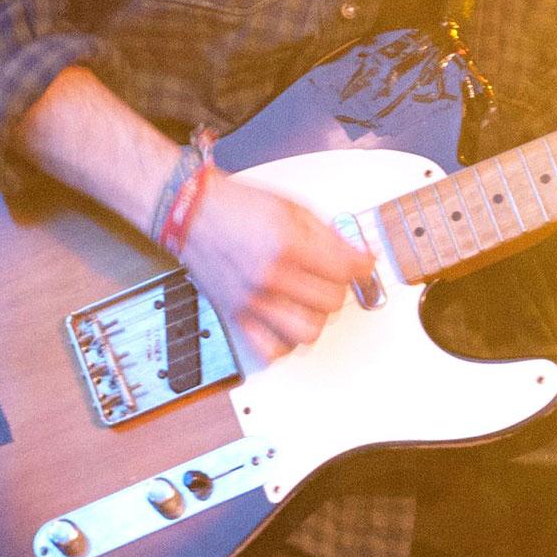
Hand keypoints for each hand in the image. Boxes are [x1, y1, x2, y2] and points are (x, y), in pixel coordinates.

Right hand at [179, 170, 373, 361]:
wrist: (193, 213)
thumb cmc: (237, 206)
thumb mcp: (292, 207)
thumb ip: (328, 234)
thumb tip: (356, 254)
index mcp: (286, 244)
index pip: (343, 270)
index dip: (362, 266)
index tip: (364, 264)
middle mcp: (269, 276)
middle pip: (330, 303)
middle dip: (339, 287)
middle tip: (334, 276)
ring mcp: (251, 301)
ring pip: (306, 332)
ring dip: (316, 317)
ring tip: (312, 300)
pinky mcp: (236, 316)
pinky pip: (271, 351)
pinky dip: (286, 342)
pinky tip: (288, 321)